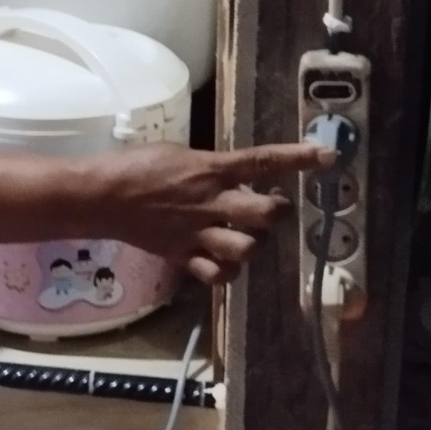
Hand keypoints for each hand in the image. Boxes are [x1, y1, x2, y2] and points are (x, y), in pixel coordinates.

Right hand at [93, 143, 335, 284]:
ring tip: (244, 237)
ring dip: (252, 244)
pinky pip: (217, 275)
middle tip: (271, 208)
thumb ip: (211, 166)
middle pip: (266, 213)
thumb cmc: (137, 165)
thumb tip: (235, 173)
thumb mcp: (180, 154)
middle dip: (277, 212)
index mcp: (211, 169)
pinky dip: (226, 272)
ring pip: (246, 249)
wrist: (102, 197)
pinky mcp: (184, 256)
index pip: (263, 161)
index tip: (328, 157)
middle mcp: (211, 202)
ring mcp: (199, 233)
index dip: (298, 159)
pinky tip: (223, 262)